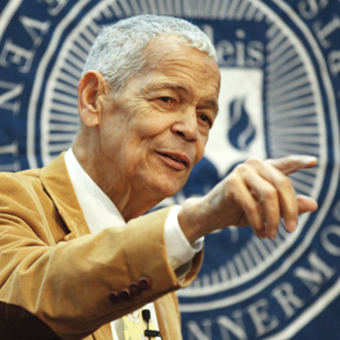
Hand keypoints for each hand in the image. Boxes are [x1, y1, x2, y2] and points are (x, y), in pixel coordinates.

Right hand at [178, 155, 317, 241]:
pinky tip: (260, 233)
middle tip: (291, 230)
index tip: (314, 162)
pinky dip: (259, 222)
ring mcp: (241, 172)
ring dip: (274, 219)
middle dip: (290, 209)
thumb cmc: (241, 210)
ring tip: (273, 235)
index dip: (299, 162)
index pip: (285, 163)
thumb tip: (314, 204)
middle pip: (282, 183)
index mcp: (265, 168)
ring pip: (269, 195)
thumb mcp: (268, 210)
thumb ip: (289, 206)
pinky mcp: (231, 183)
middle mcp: (254, 165)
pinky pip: (252, 205)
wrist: (212, 215)